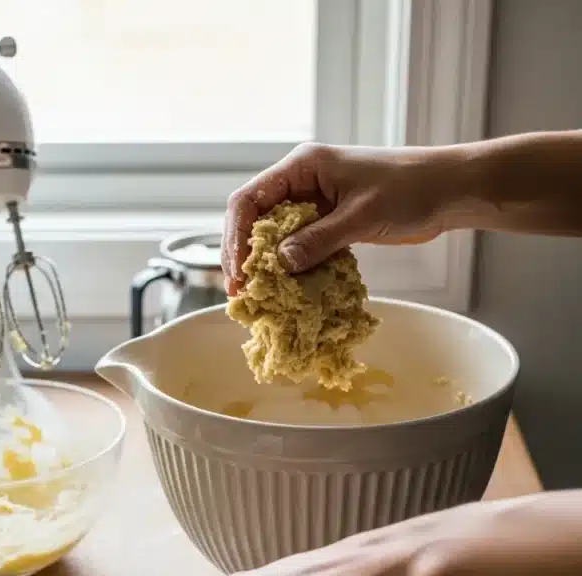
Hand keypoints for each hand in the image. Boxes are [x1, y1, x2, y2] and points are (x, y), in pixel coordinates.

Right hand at [222, 141, 457, 292]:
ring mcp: (316, 204)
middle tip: (243, 293)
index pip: (249, 200)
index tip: (239, 273)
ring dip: (268, 267)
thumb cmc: (409, 189)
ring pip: (277, 238)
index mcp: (302, 167)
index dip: (237, 238)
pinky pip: (301, 248)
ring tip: (261, 298)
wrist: (448, 191)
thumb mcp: (360, 216)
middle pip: (256, 220)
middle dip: (247, 256)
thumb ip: (319, 240)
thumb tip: (281, 264)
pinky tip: (289, 293)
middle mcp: (302, 183)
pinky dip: (293, 269)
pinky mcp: (330, 224)